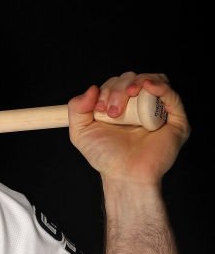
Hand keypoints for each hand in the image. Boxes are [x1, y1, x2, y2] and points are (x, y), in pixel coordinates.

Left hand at [67, 72, 189, 184]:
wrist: (124, 174)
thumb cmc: (106, 157)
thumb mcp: (81, 132)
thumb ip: (76, 108)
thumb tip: (91, 88)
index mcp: (122, 106)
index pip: (117, 83)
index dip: (107, 89)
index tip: (99, 108)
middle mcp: (140, 106)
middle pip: (133, 79)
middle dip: (119, 89)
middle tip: (112, 111)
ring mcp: (159, 112)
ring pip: (152, 81)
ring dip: (136, 83)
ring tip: (128, 96)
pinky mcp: (176, 120)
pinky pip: (172, 95)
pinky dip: (159, 85)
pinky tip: (147, 86)